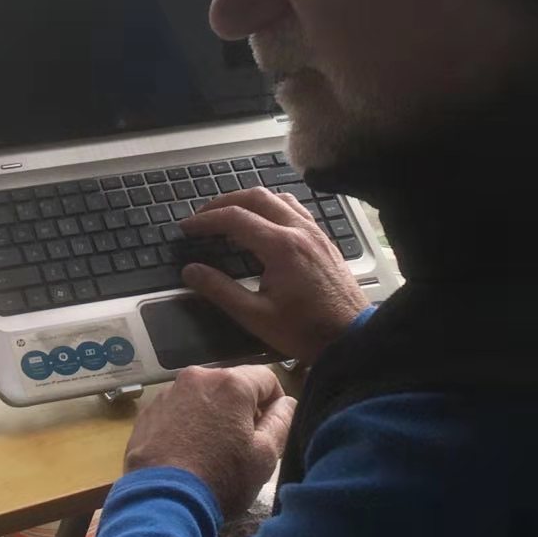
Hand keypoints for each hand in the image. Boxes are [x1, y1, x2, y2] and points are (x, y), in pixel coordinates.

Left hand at [124, 364, 294, 519]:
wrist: (162, 500)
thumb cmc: (221, 478)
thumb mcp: (264, 455)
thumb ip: (281, 421)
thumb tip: (286, 403)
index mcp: (229, 383)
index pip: (266, 377)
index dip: (275, 402)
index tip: (272, 428)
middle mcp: (196, 377)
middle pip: (232, 385)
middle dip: (243, 409)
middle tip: (244, 445)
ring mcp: (168, 393)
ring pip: (203, 396)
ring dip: (214, 415)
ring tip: (213, 450)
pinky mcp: (148, 412)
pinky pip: (179, 409)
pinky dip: (188, 423)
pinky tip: (188, 452)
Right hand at [181, 189, 369, 364]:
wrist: (351, 339)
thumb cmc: (304, 331)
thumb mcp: (255, 316)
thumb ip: (220, 290)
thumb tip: (191, 271)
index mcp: (281, 246)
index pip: (234, 218)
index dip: (205, 220)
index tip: (187, 227)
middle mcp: (299, 231)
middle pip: (255, 197)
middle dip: (223, 202)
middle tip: (202, 216)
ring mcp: (315, 232)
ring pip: (277, 197)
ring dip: (249, 200)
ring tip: (229, 214)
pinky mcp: (323, 240)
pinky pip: (295, 208)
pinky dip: (272, 206)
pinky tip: (264, 222)